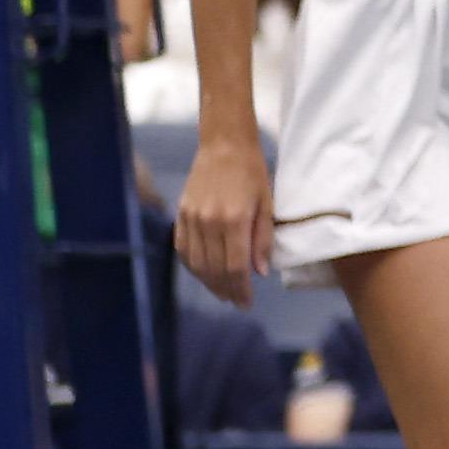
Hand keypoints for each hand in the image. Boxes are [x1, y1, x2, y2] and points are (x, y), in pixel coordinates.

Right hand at [175, 128, 275, 305]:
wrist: (224, 146)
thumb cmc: (252, 173)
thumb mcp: (267, 204)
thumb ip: (263, 239)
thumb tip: (259, 272)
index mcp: (233, 220)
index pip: (234, 267)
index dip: (240, 289)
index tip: (246, 303)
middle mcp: (209, 222)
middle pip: (214, 269)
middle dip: (226, 290)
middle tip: (236, 301)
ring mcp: (191, 219)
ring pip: (196, 263)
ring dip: (208, 282)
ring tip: (222, 292)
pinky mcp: (181, 214)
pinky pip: (183, 249)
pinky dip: (192, 266)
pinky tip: (203, 273)